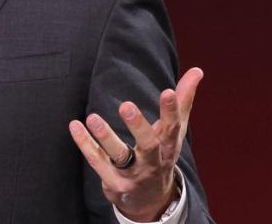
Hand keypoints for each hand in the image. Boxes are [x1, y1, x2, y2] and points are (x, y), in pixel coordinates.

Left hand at [69, 67, 203, 220]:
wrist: (151, 201)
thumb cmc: (162, 155)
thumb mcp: (174, 131)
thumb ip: (183, 101)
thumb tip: (197, 70)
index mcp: (169, 146)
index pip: (172, 128)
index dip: (171, 111)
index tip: (168, 91)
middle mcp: (153, 162)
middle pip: (149, 145)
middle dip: (138, 127)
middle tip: (126, 106)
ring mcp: (133, 175)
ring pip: (120, 156)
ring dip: (106, 138)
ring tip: (93, 118)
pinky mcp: (115, 184)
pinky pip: (98, 163)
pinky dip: (85, 145)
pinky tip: (75, 126)